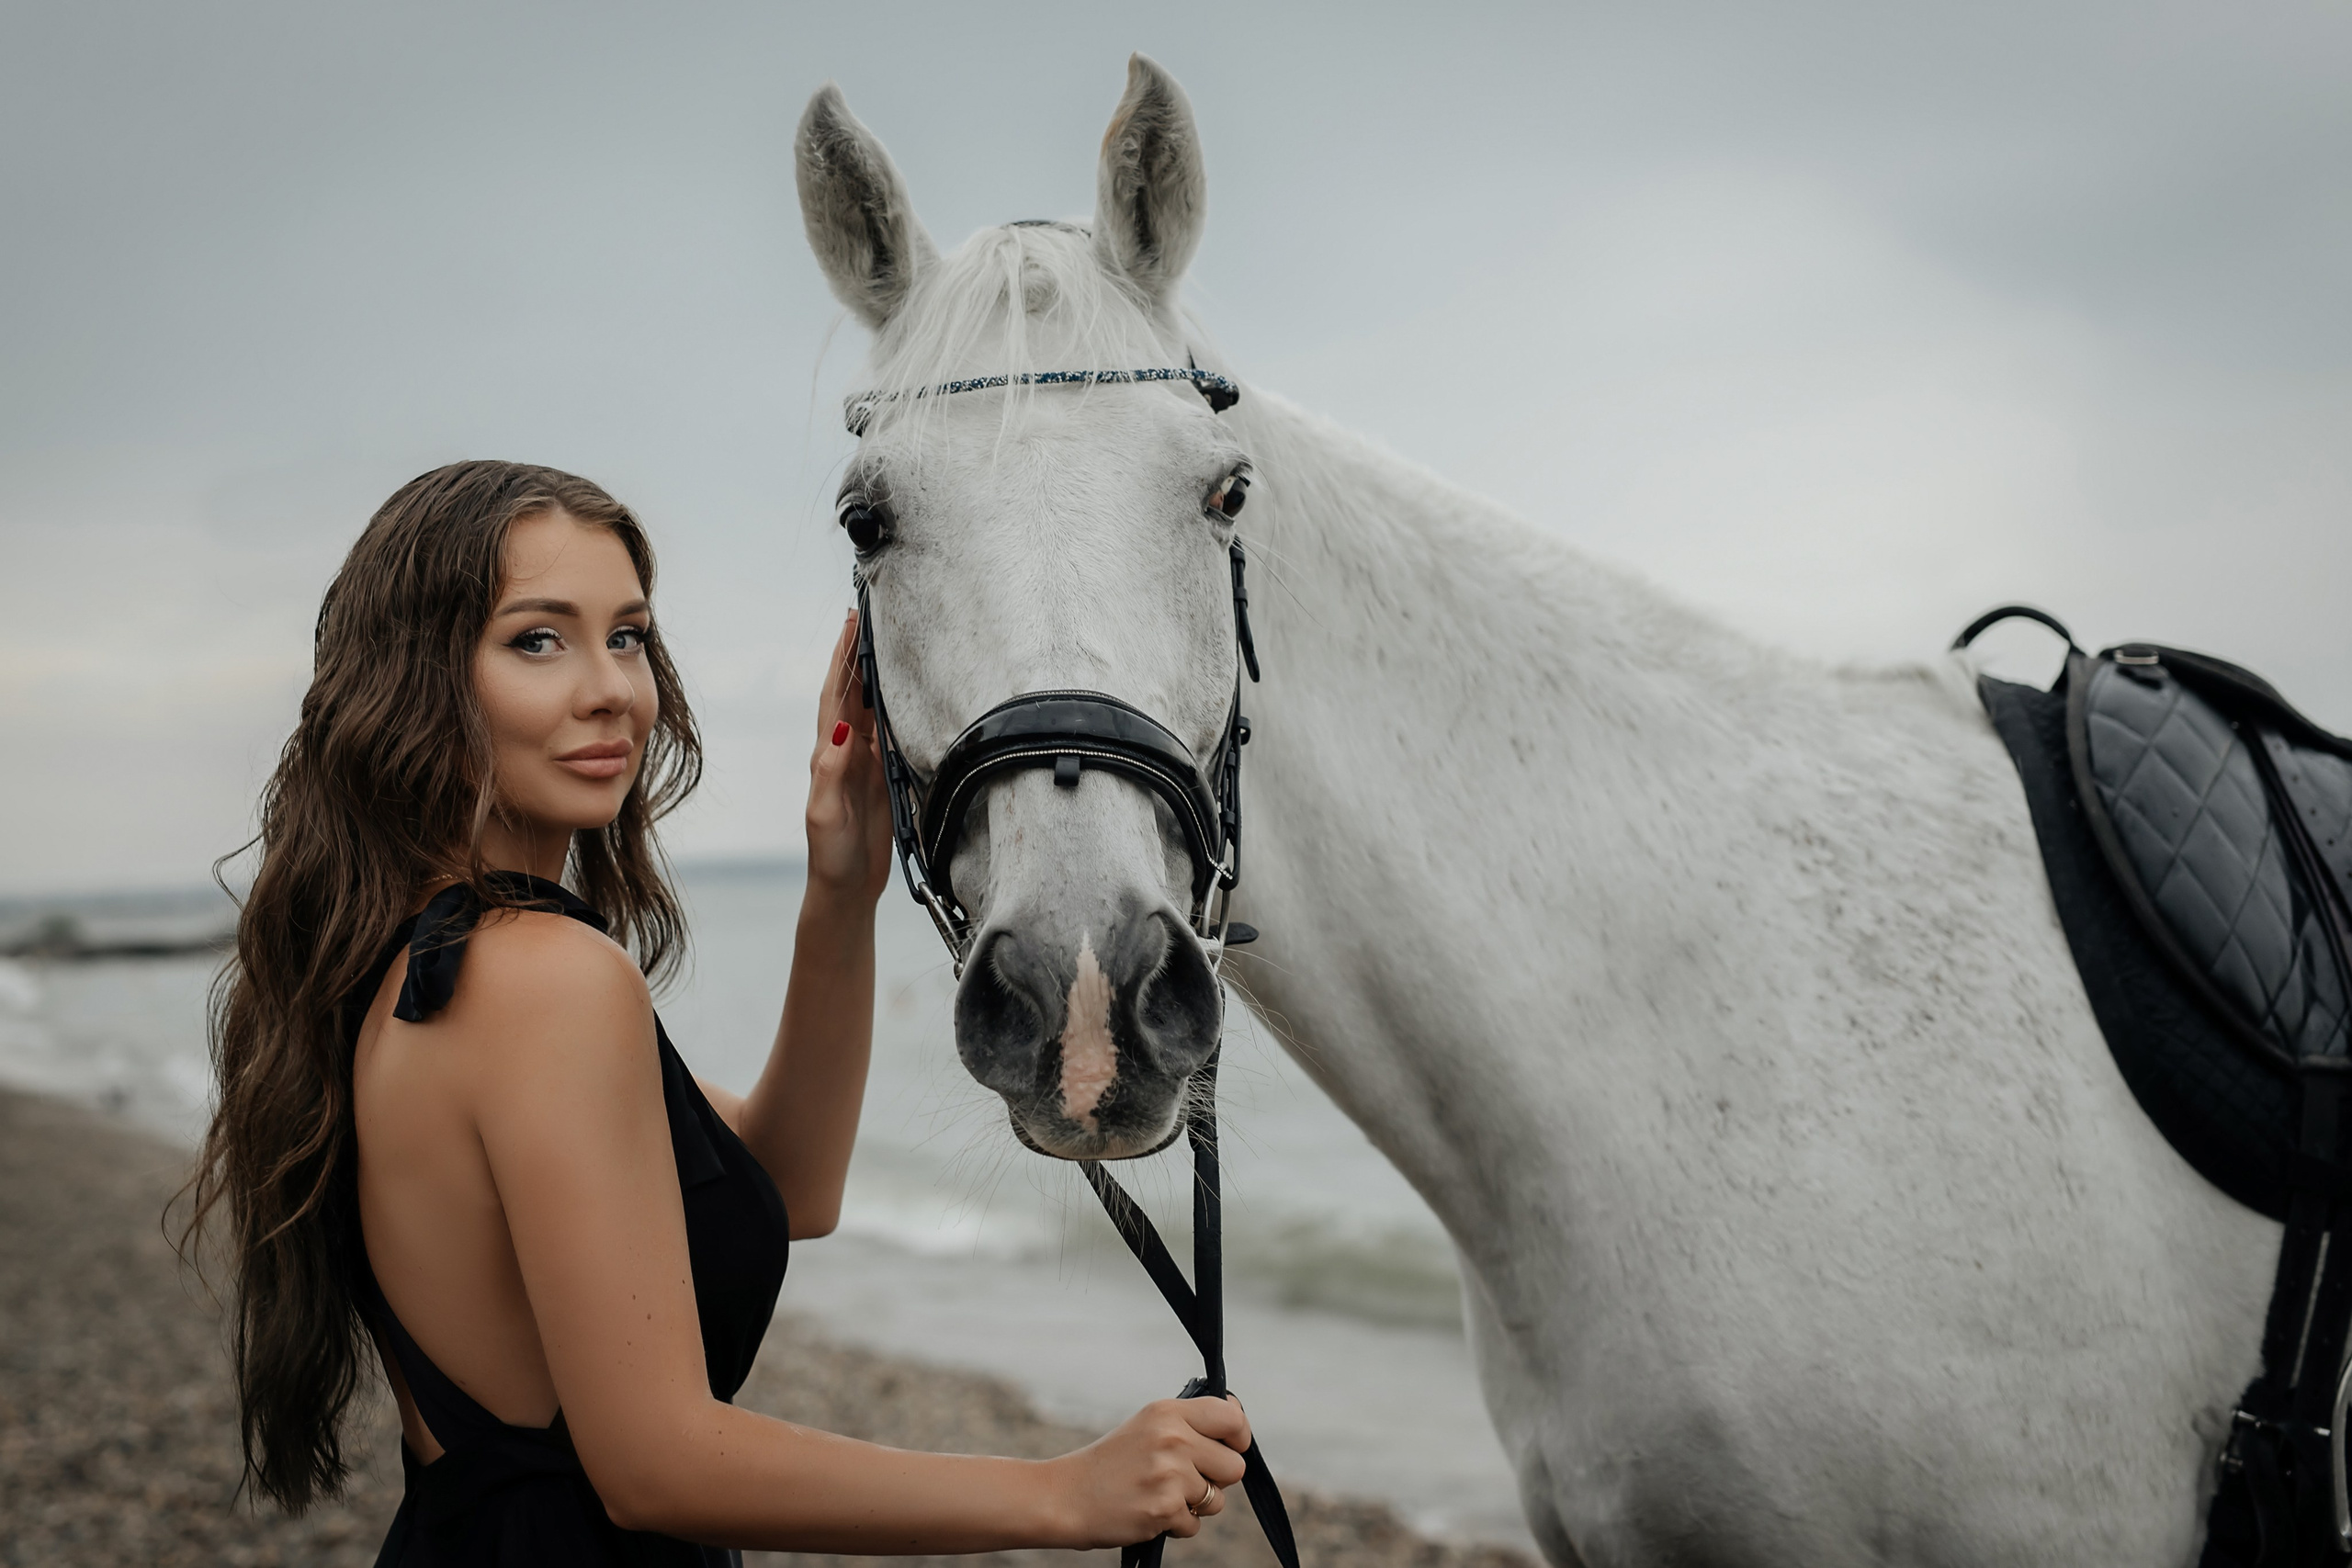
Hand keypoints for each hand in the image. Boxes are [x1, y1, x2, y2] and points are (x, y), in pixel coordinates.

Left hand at [803, 610, 892, 902]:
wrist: (845, 889)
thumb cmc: (830, 856)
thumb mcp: (825, 815)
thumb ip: (830, 772)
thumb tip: (842, 729)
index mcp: (828, 754)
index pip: (835, 694)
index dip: (842, 657)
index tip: (851, 621)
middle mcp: (844, 751)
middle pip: (853, 690)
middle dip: (859, 652)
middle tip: (871, 613)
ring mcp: (864, 762)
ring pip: (872, 705)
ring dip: (877, 673)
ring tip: (890, 638)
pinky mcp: (882, 776)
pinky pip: (890, 732)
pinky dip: (896, 705)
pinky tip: (907, 689)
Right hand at [1045, 1397, 1250, 1547]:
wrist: (1065, 1496)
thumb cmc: (1110, 1463)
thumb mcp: (1147, 1426)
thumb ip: (1189, 1425)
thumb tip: (1238, 1425)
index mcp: (1168, 1412)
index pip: (1231, 1417)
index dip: (1239, 1436)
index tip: (1230, 1447)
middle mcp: (1172, 1438)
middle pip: (1235, 1467)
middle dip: (1217, 1479)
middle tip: (1186, 1479)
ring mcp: (1169, 1475)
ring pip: (1217, 1500)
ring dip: (1195, 1505)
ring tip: (1160, 1495)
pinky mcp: (1163, 1509)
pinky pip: (1194, 1525)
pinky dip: (1176, 1525)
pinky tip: (1149, 1511)